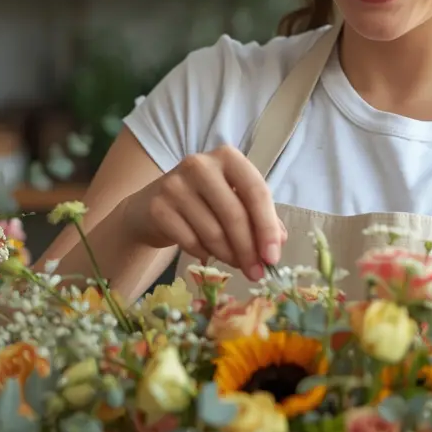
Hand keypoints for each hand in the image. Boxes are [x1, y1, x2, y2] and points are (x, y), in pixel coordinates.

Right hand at [125, 146, 285, 280]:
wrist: (152, 207)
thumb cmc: (204, 202)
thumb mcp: (235, 201)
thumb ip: (260, 217)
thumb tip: (279, 242)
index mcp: (228, 157)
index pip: (256, 192)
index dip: (267, 227)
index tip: (273, 257)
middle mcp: (200, 165)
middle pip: (234, 215)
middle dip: (249, 250)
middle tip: (257, 273)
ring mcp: (175, 185)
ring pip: (213, 232)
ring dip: (230, 256)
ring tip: (236, 264)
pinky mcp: (159, 208)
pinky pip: (191, 242)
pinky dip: (205, 254)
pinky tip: (208, 254)